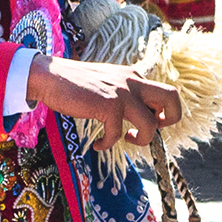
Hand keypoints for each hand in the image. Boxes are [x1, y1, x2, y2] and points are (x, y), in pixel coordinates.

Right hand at [27, 55, 178, 150]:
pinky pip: (118, 134)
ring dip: (141, 139)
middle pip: (172, 97)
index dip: (164, 111)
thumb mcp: (106, 82)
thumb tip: (139, 113)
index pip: (165, 92)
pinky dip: (108, 144)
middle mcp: (132, 81)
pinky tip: (99, 144)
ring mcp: (122, 93)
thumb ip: (124, 92)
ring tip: (125, 139)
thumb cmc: (73, 83)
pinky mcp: (108, 105)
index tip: (150, 122)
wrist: (49, 76)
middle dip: (170, 119)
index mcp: (133, 76)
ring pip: (152, 124)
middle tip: (152, 130)